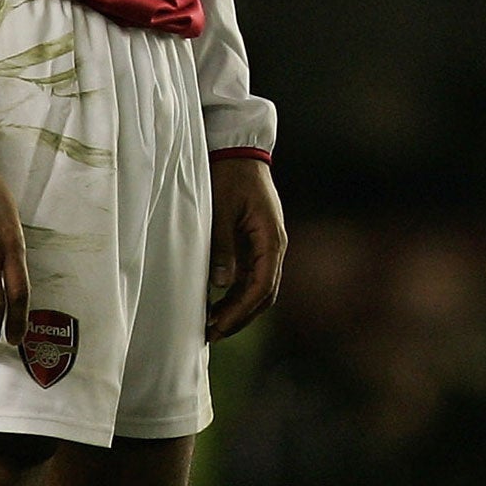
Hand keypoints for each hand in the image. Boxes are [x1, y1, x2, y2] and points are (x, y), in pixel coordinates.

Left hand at [206, 156, 285, 341]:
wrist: (239, 151)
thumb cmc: (230, 176)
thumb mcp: (222, 209)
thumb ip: (223, 246)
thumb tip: (222, 284)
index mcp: (271, 237)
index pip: (263, 285)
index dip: (241, 310)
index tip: (219, 326)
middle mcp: (274, 245)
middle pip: (264, 293)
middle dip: (240, 317)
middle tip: (212, 334)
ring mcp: (266, 245)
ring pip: (259, 288)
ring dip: (238, 308)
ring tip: (211, 325)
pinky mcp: (256, 243)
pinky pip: (251, 276)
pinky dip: (236, 294)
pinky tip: (217, 304)